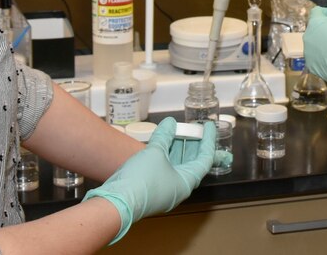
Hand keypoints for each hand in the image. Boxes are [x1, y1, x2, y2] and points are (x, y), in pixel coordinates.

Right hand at [85, 118, 213, 241]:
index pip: (204, 159)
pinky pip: (164, 169)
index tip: (209, 127)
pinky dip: (166, 155)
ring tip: (177, 131)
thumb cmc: (140, 180)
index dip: (208, 141)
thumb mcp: (155, 152)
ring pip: (176, 166)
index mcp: (186, 183)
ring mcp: (165, 190)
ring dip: (177, 148)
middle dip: (192, 144)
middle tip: (193, 128)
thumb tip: (170, 123)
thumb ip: (165, 136)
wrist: (116, 202)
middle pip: (191, 163)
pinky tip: (161, 143)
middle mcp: (178, 188)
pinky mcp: (152, 189)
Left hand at [303, 0, 326, 89]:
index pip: (316, 11)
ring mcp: (309, 54)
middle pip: (315, 29)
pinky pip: (318, 59)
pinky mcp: (314, 68)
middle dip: (325, 28)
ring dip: (324, 43)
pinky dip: (325, 58)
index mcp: (313, 23)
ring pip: (316, 44)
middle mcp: (307, 38)